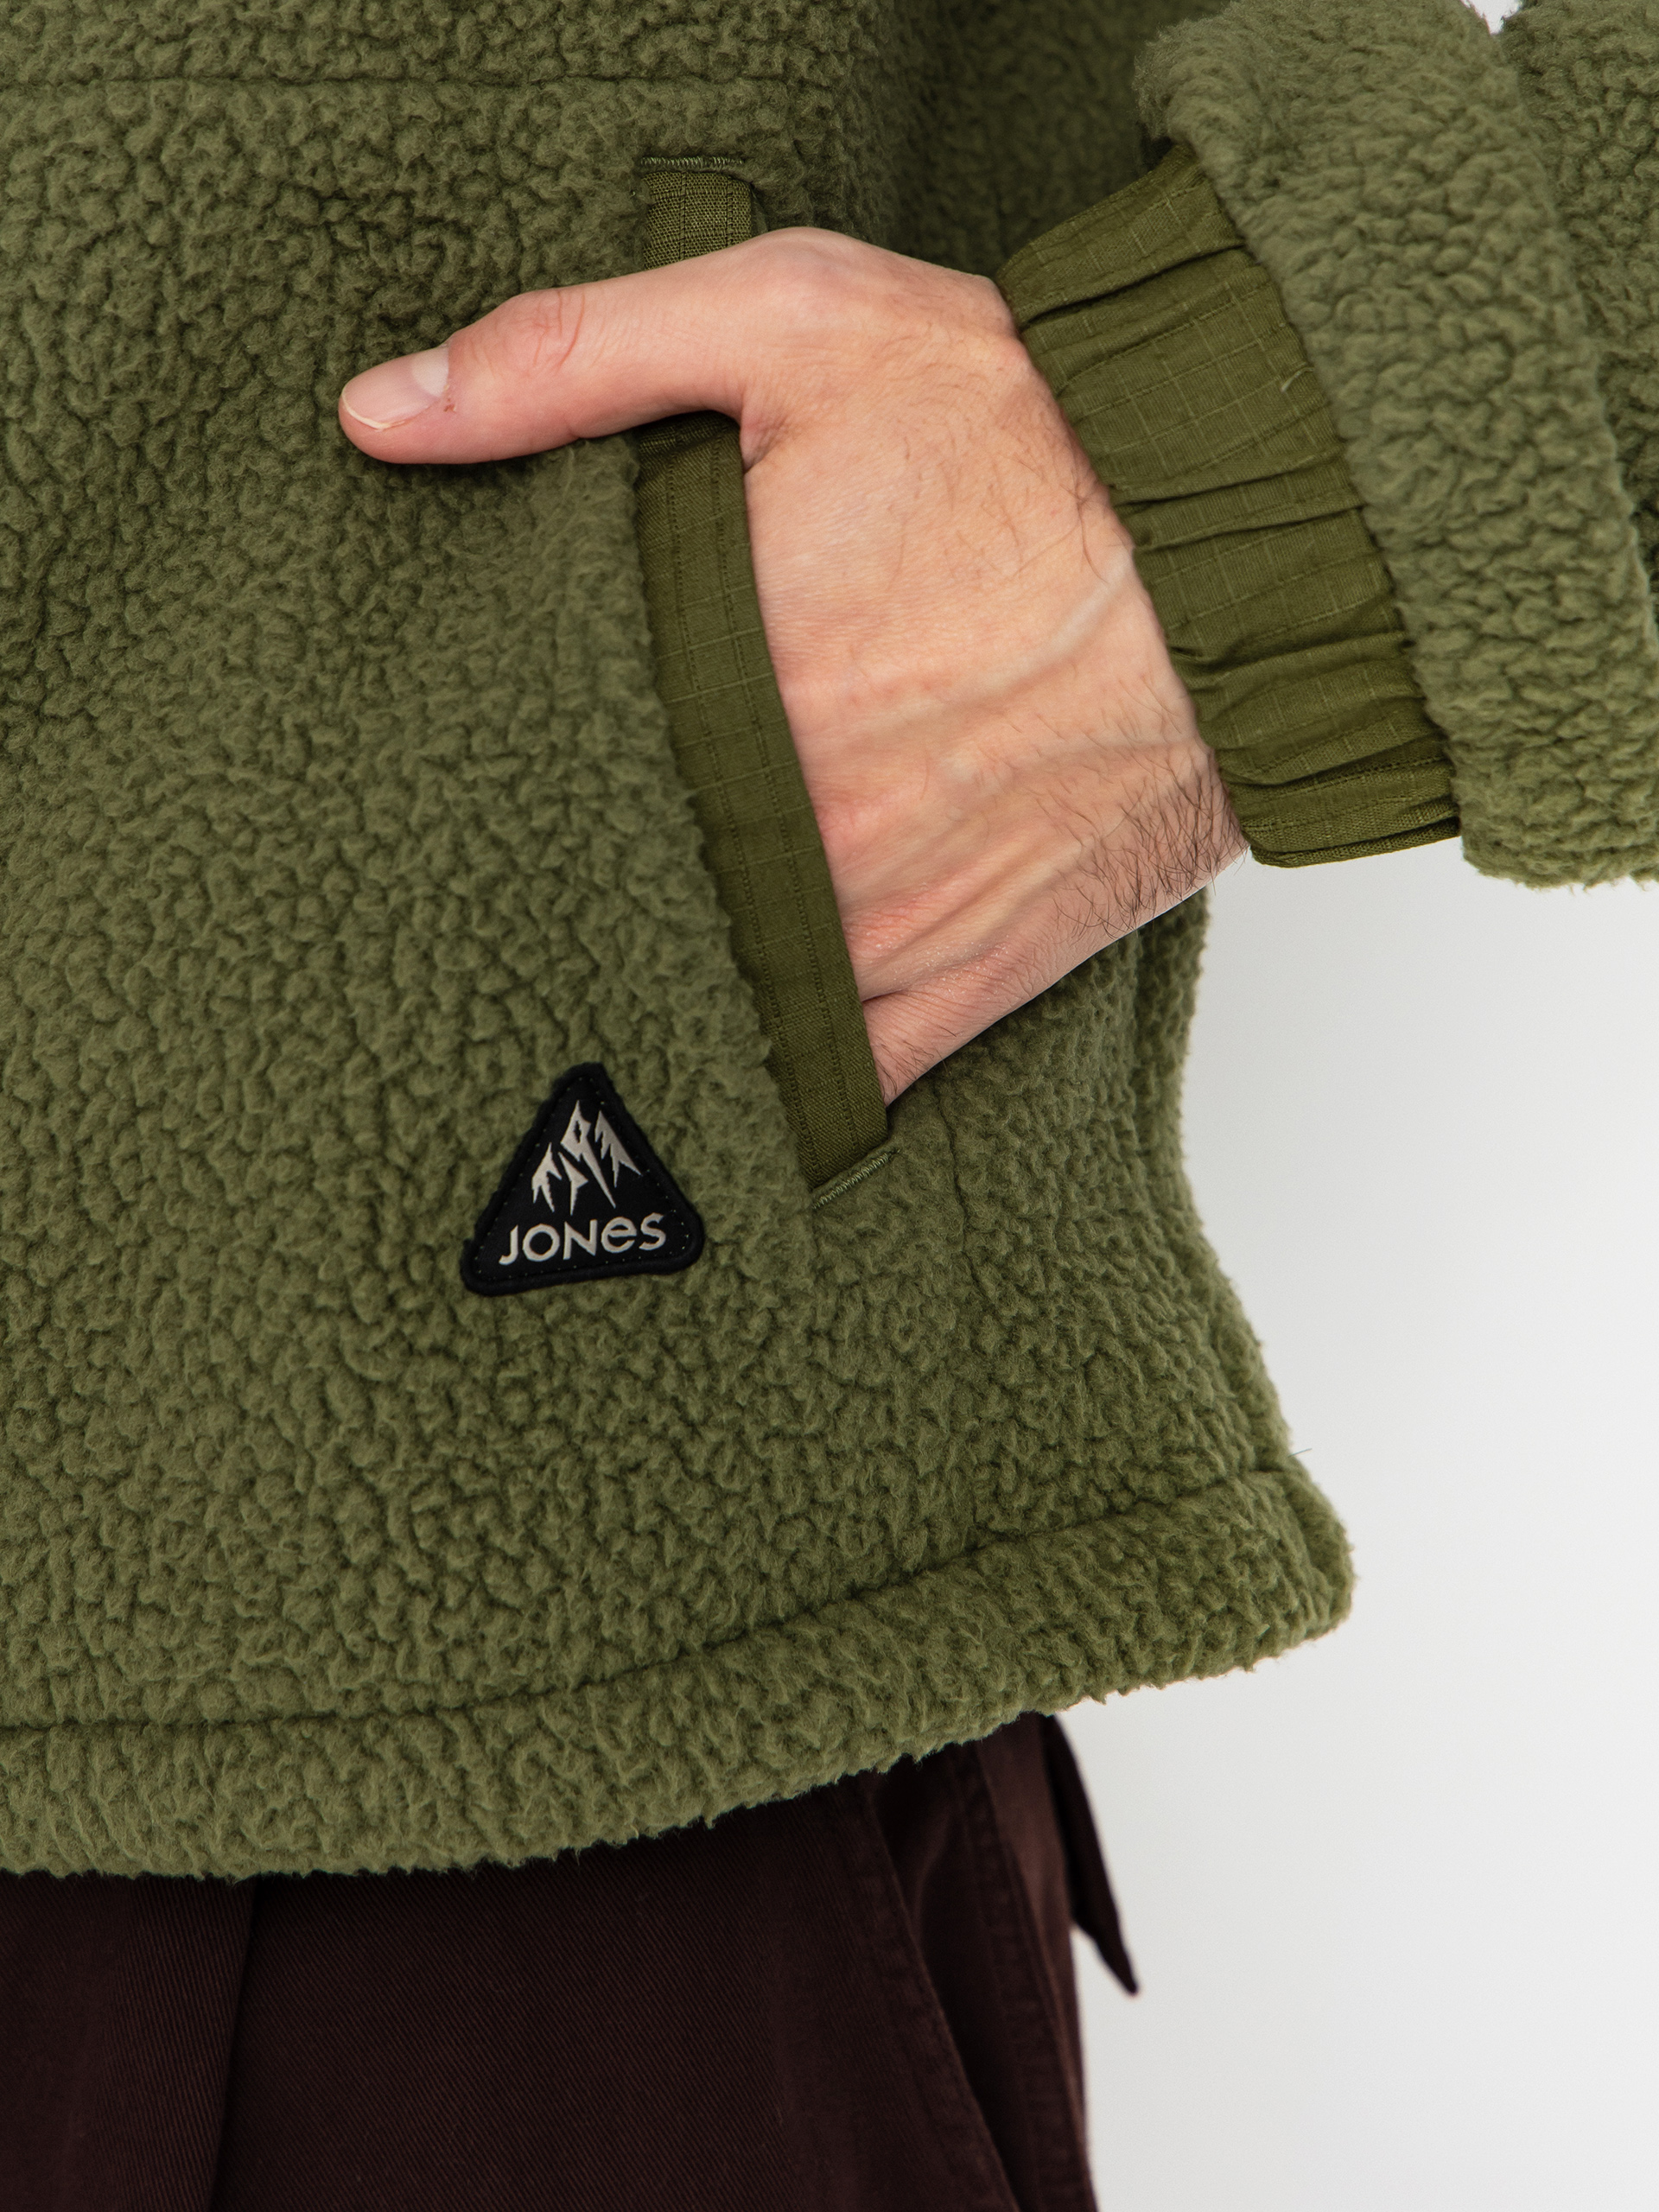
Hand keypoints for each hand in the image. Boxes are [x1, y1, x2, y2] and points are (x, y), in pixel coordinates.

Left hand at [338, 230, 1242, 1100]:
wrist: (1254, 545)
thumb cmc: (1038, 429)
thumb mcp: (799, 322)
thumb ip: (575, 358)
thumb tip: (384, 415)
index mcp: (726, 682)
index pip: (543, 772)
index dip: (481, 789)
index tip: (440, 796)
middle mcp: (796, 832)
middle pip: (622, 901)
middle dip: (560, 901)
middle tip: (485, 909)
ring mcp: (883, 929)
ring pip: (717, 1008)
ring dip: (657, 999)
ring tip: (582, 999)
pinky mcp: (971, 983)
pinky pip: (844, 1081)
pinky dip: (777, 1089)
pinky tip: (713, 1085)